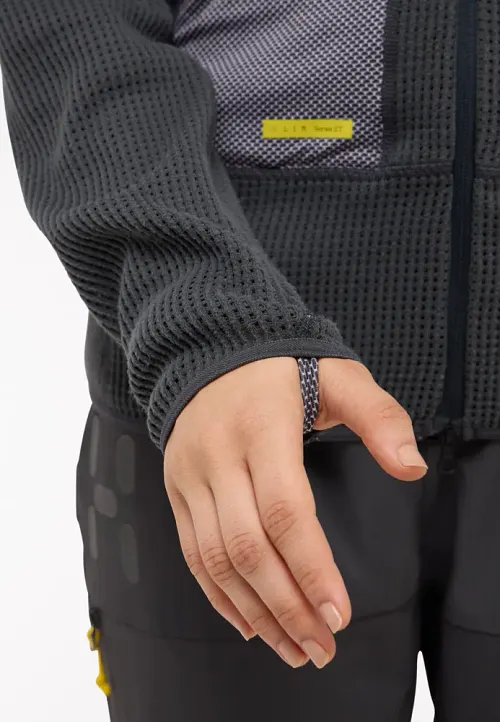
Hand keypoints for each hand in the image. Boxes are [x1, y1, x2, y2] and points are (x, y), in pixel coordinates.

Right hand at [164, 356, 426, 668]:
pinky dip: (219, 596)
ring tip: (292, 647)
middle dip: (286, 606)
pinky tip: (249, 623)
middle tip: (320, 647)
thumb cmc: (281, 368)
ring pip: (215, 559)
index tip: (338, 613)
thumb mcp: (337, 375)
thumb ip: (378, 416)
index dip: (311, 567)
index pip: (284, 509)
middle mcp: (218, 455)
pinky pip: (192, 553)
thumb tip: (410, 467)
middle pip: (247, 546)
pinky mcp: (176, 490)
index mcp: (261, 427)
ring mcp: (190, 475)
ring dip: (254, 611)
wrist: (207, 352)